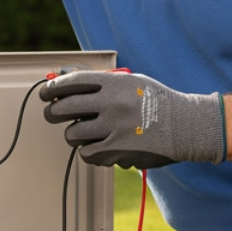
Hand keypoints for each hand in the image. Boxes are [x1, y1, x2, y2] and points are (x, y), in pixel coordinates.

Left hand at [38, 70, 224, 169]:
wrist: (185, 126)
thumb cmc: (156, 102)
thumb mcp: (131, 82)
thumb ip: (100, 80)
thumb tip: (65, 77)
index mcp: (114, 83)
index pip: (71, 83)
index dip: (52, 88)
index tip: (45, 94)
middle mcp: (111, 103)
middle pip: (63, 109)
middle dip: (52, 112)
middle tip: (52, 114)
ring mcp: (113, 128)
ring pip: (72, 134)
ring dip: (74, 134)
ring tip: (86, 132)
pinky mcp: (117, 150)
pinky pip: (86, 153)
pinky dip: (89, 151)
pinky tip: (99, 146)